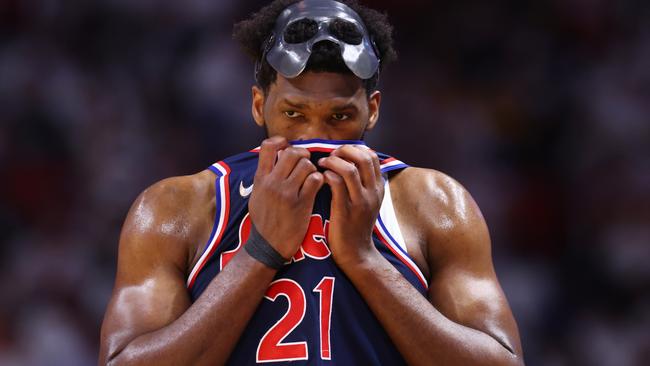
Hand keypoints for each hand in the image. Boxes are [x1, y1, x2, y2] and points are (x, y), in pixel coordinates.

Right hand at [249, 137, 323, 258]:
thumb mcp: (256, 195)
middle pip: (292, 152)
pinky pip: (316, 180)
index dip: (281, 142)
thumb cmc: (264, 220)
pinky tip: (316, 188)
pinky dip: (319, 181)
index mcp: (260, 179)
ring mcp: (287, 193)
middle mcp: (272, 183)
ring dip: (312, 169)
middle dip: (302, 154)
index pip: (268, 146)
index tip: (287, 148)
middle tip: (305, 163)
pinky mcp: (302, 204)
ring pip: (307, 164)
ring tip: (310, 178)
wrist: (267, 246)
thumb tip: (274, 157)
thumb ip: (264, 175)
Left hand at [318, 145, 383, 268]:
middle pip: (363, 157)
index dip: (354, 149)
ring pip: (350, 169)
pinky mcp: (345, 210)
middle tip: (330, 156)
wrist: (356, 254)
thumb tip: (349, 163)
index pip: (372, 156)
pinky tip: (320, 178)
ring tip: (322, 164)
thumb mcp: (366, 202)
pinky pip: (336, 184)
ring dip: (333, 161)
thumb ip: (362, 183)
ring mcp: (360, 201)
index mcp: (378, 188)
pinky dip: (327, 175)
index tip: (340, 153)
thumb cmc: (355, 226)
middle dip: (344, 151)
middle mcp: (372, 192)